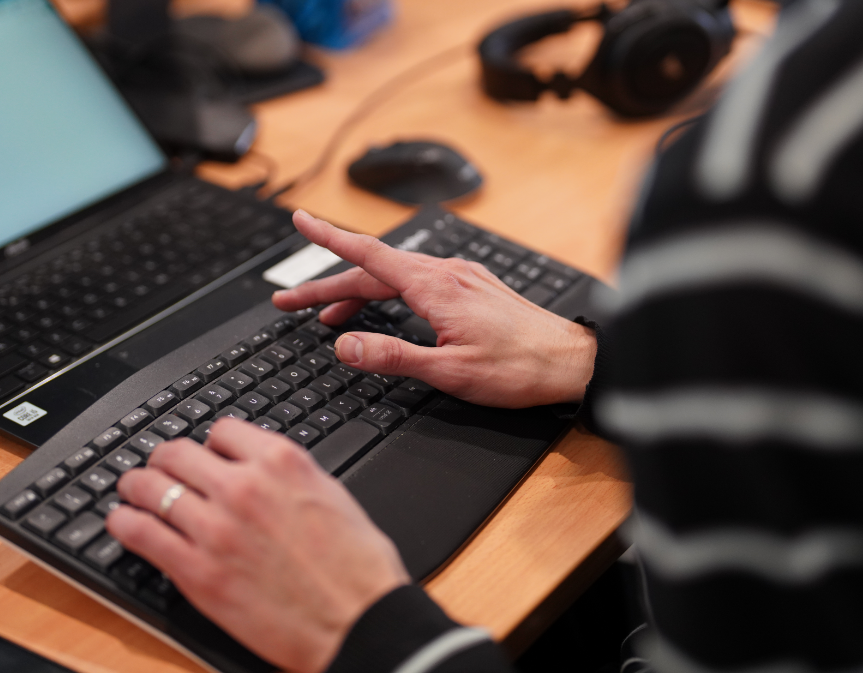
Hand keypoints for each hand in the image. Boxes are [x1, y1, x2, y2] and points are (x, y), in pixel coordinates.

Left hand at [106, 418, 409, 672]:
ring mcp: (215, 529)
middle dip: (166, 460)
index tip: (207, 455)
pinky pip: (140, 533)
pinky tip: (123, 522)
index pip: (222, 431)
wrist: (359, 622)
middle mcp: (243, 487)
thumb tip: (264, 471)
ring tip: (133, 491)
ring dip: (136, 486)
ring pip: (150, 487)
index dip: (211, 444)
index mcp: (282, 463)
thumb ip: (291, 476)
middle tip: (160, 469)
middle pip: (177, 453)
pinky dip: (124, 523)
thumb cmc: (358, 569)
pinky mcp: (196, 571)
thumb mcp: (333, 497)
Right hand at [272, 210, 596, 407]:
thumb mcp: (448, 371)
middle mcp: (447, 273)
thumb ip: (393, 356)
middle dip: (328, 286)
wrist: (572, 363)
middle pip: (373, 270)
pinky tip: (384, 309)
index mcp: (435, 287)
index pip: (369, 254)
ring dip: (358, 292)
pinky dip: (389, 293)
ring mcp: (462, 277)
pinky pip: (418, 281)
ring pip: (395, 276)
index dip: (329, 238)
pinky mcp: (473, 288)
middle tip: (290, 303)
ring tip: (328, 316)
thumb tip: (345, 344)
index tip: (300, 220)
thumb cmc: (520, 368)